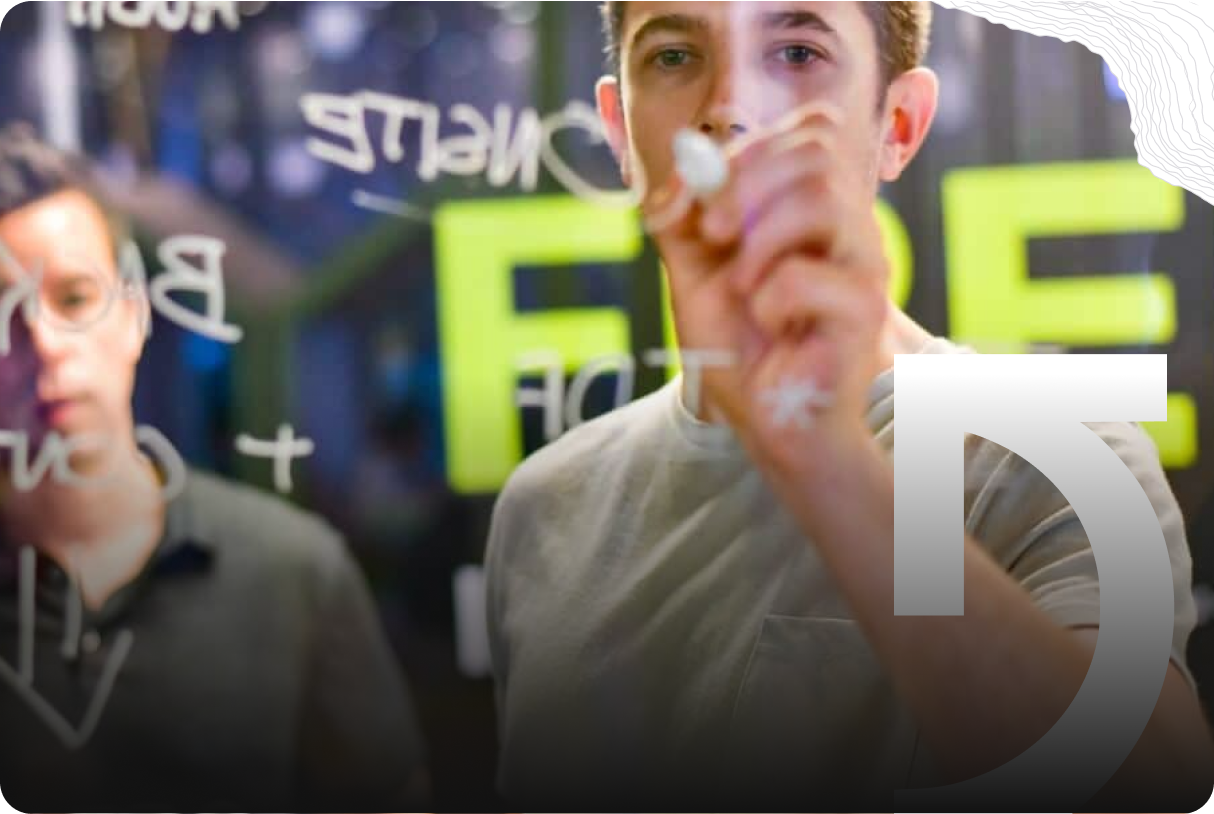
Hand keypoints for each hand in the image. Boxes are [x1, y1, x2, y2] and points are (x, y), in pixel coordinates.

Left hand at [646, 105, 890, 477]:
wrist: (766, 422)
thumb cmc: (741, 349)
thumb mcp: (694, 272)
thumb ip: (682, 218)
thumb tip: (682, 165)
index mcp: (816, 207)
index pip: (811, 130)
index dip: (752, 148)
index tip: (708, 200)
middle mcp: (849, 226)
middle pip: (817, 149)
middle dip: (747, 181)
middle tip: (713, 233)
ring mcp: (863, 265)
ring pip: (822, 198)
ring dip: (759, 239)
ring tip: (741, 286)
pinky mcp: (863, 311)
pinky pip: (808, 276)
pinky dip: (769, 298)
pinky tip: (769, 324)